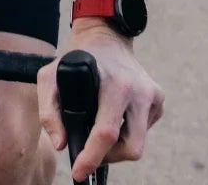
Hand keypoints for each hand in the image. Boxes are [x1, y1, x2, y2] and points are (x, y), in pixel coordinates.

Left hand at [36, 21, 164, 181]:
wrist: (107, 36)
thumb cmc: (77, 58)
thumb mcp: (50, 77)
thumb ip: (49, 111)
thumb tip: (62, 144)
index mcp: (115, 84)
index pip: (106, 133)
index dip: (92, 158)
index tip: (78, 173)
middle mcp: (139, 91)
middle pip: (131, 147)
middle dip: (109, 158)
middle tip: (90, 152)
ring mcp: (153, 96)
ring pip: (139, 144)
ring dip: (117, 148)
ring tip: (98, 134)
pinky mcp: (158, 100)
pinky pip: (143, 131)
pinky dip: (127, 133)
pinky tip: (113, 118)